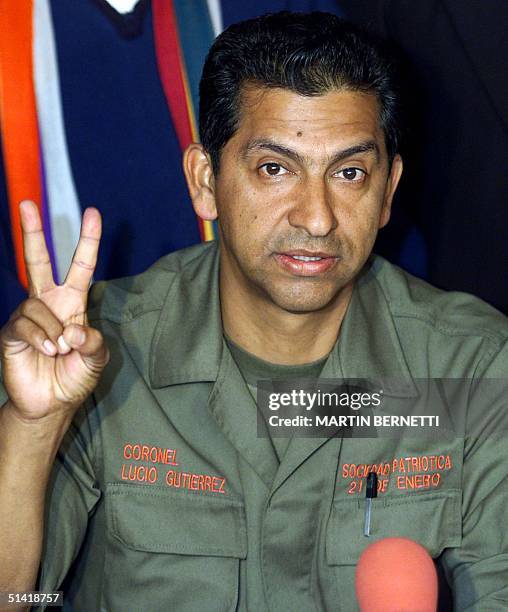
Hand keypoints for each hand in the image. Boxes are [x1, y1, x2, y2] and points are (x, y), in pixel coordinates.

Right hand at [0, 201, 108, 421]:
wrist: (52, 403)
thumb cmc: (75, 376)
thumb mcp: (97, 358)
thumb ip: (94, 342)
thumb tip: (73, 329)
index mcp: (73, 302)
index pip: (81, 265)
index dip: (87, 241)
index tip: (93, 213)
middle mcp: (49, 303)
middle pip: (39, 261)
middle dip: (33, 232)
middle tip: (28, 204)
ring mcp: (28, 315)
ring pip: (37, 306)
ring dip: (53, 330)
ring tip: (59, 350)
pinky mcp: (11, 332)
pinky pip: (24, 324)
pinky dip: (39, 338)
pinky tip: (47, 350)